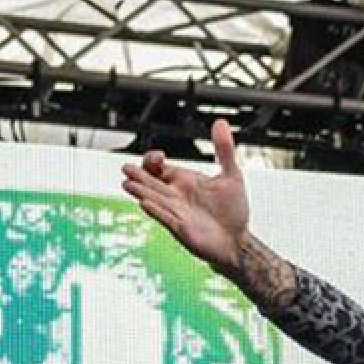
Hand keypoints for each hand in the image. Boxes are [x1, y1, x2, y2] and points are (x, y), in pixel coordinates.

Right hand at [121, 119, 248, 267]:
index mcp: (184, 182)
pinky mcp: (180, 228)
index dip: (153, 160)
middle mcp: (176, 196)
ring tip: (127, 184)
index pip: (159, 168)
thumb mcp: (231, 175)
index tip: (159, 156)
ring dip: (141, 191)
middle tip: (125, 168)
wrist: (237, 240)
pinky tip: (144, 202)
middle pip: (151, 182)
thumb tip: (220, 122)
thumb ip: (224, 150)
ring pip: (154, 198)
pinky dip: (155, 210)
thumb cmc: (232, 211)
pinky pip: (164, 218)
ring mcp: (176, 212)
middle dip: (138, 175)